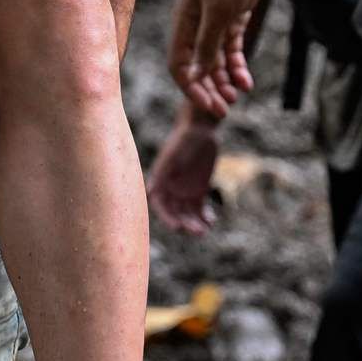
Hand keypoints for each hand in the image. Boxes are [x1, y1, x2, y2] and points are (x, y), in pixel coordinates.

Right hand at [146, 113, 222, 236]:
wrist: (199, 129)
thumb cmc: (183, 140)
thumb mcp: (173, 156)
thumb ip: (162, 173)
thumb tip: (150, 192)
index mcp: (160, 182)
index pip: (160, 206)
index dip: (166, 218)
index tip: (177, 227)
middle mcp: (170, 189)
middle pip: (175, 213)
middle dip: (185, 224)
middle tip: (198, 232)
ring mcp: (184, 191)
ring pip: (188, 214)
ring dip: (195, 224)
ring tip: (204, 230)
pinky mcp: (198, 191)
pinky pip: (200, 209)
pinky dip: (205, 217)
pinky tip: (211, 220)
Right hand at [168, 0, 279, 119]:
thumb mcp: (220, 12)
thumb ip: (208, 45)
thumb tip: (196, 76)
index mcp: (184, 23)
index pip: (180, 65)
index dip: (192, 88)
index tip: (209, 106)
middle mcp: (195, 24)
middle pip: (197, 66)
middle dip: (209, 89)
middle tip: (225, 110)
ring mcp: (214, 20)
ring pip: (215, 60)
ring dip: (224, 80)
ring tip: (237, 96)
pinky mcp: (233, 15)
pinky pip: (231, 48)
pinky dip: (237, 65)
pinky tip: (247, 81)